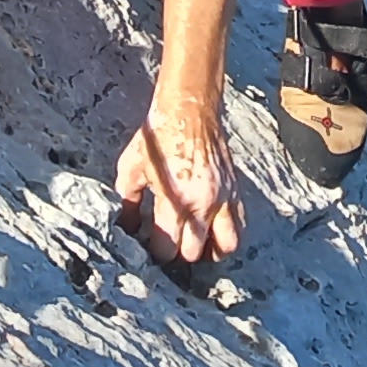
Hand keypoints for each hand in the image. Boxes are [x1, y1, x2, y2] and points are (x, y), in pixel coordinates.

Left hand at [113, 105, 243, 268]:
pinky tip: (212, 229)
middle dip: (178, 254)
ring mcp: (222, 200)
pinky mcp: (234, 192)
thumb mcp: (131, 169)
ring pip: (225, 247)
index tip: (150, 247)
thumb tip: (127, 227)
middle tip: (169, 245)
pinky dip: (226, 234)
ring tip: (196, 244)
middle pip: (193, 253)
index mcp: (174, 203)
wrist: (189, 112)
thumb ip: (128, 203)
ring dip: (209, 251)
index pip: (168, 249)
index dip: (156, 254)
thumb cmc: (157, 138)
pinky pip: (239, 226)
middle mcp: (201, 206)